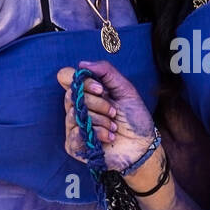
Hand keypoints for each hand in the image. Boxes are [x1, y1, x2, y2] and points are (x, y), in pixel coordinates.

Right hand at [58, 60, 157, 174]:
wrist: (142, 144)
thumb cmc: (134, 117)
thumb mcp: (125, 89)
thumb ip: (106, 72)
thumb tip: (82, 64)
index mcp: (86, 92)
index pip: (66, 77)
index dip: (83, 82)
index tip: (101, 90)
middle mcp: (77, 107)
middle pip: (71, 96)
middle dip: (98, 104)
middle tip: (114, 112)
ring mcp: (73, 126)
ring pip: (74, 114)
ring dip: (100, 120)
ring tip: (114, 127)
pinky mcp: (73, 145)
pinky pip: (74, 134)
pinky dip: (96, 134)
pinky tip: (108, 138)